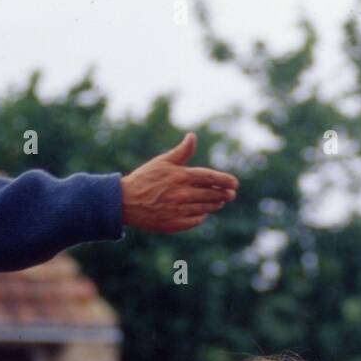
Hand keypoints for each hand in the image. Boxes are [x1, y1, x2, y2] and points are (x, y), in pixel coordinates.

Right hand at [120, 133, 238, 232]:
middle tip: (231, 194)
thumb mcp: (162, 162)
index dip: (224, 180)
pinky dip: (201, 216)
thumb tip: (193, 136)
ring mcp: (179, 210)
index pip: (209, 177)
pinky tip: (203, 213)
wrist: (125, 202)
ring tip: (220, 202)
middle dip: (224, 194)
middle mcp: (182, 194)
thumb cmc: (145, 179)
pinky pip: (195, 220)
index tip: (235, 183)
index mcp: (180, 176)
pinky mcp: (175, 224)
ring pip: (205, 208)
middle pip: (210, 194)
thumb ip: (181, 152)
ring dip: (215, 205)